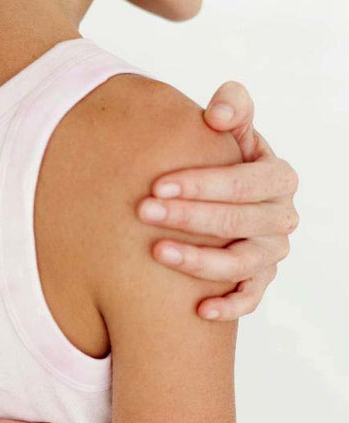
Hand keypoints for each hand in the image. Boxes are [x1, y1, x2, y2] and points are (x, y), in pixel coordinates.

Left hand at [137, 81, 298, 319]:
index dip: (202, 183)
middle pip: (237, 221)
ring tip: (158, 252)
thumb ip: (233, 108)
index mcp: (277, 178)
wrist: (223, 200)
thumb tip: (218, 113)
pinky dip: (230, 306)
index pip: (244, 182)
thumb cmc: (222, 162)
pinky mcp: (259, 280)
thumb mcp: (232, 132)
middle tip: (144, 211)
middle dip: (189, 217)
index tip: (157, 184)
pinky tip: (201, 310)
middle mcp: (281, 217)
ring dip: (200, 261)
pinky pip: (250, 298)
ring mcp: (271, 253)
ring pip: (241, 263)